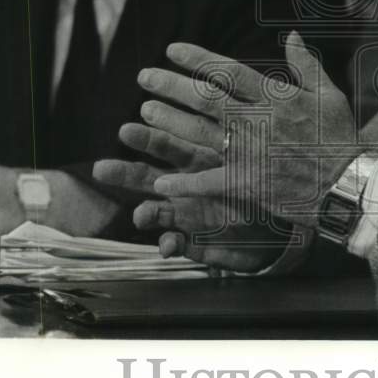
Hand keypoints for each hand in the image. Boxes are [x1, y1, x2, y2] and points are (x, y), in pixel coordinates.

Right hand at [94, 121, 288, 271]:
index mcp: (198, 160)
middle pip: (149, 176)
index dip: (148, 139)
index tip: (125, 132)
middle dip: (125, 174)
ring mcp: (187, 214)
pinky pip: (177, 243)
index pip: (168, 145)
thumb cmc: (259, 186)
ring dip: (145, 213)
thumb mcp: (248, 167)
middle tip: (101, 170)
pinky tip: (168, 246)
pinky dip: (171, 244)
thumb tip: (209, 138)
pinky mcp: (194, 240)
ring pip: (157, 210)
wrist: (275, 224)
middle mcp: (185, 186)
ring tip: (140, 216)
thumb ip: (226, 156)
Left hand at [132, 31, 361, 228]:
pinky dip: (184, 184)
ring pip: (200, 134)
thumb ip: (306, 64)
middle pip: (205, 99)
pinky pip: (209, 183)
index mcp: (275, 97)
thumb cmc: (340, 138)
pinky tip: (161, 183)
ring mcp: (250, 153)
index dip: (197, 59)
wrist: (347, 184)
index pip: (228, 71)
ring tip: (144, 113)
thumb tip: (292, 35)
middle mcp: (257, 121)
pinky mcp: (248, 183)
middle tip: (145, 77)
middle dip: (171, 85)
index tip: (171, 50)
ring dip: (169, 124)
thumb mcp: (329, 94)